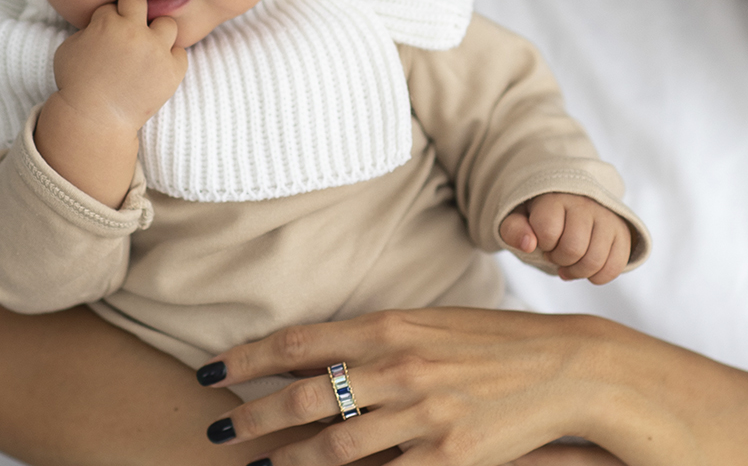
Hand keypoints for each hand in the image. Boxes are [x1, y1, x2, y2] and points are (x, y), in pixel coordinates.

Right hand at [52, 0, 187, 132]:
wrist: (94, 120)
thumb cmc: (76, 84)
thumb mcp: (69, 48)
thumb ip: (89, 27)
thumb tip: (106, 18)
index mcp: (108, 23)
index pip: (114, 5)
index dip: (108, 18)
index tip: (105, 36)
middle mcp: (136, 33)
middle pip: (141, 2)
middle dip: (132, 13)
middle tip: (126, 33)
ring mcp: (156, 52)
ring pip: (168, 24)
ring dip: (157, 33)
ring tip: (145, 49)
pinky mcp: (172, 71)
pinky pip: (180, 53)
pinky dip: (169, 59)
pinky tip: (155, 68)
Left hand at [195, 307, 611, 463]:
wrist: (561, 365)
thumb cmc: (491, 340)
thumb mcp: (427, 323)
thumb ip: (375, 338)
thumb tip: (319, 353)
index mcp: (390, 324)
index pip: (301, 341)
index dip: (250, 357)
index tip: (214, 372)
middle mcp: (398, 366)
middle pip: (306, 395)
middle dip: (254, 414)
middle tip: (219, 430)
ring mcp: (422, 415)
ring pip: (335, 445)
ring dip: (289, 457)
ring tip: (260, 464)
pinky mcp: (448, 457)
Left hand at [499, 194, 631, 283]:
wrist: (568, 202)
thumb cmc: (539, 216)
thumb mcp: (518, 219)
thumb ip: (513, 229)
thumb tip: (528, 243)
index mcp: (555, 196)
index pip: (547, 231)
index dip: (541, 244)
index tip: (541, 239)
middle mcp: (584, 203)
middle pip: (573, 248)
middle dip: (559, 260)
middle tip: (555, 254)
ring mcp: (606, 217)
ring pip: (595, 260)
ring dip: (577, 271)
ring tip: (569, 263)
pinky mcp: (622, 232)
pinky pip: (615, 266)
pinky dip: (598, 276)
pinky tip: (586, 269)